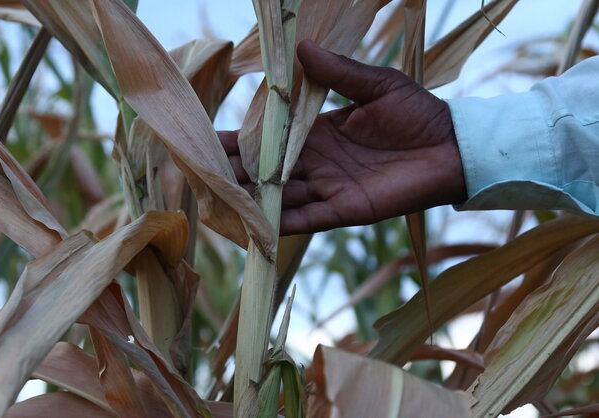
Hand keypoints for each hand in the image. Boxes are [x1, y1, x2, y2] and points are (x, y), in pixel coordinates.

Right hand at [221, 40, 466, 234]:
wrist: (455, 148)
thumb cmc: (419, 113)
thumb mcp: (376, 85)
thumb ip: (338, 71)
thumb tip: (300, 47)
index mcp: (319, 132)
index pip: (269, 138)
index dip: (239, 140)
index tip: (206, 139)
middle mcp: (317, 163)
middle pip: (266, 171)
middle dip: (234, 172)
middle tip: (199, 172)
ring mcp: (328, 189)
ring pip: (279, 196)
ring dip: (250, 198)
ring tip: (217, 198)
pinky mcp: (344, 211)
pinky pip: (306, 219)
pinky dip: (280, 222)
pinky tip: (252, 224)